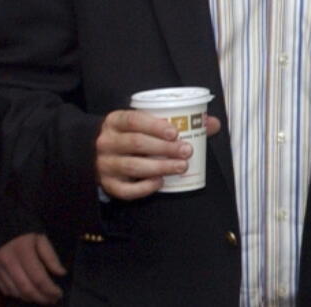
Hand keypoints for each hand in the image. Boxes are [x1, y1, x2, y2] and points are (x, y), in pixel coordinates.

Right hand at [0, 232, 65, 303]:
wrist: (2, 231)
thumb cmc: (26, 235)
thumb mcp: (42, 239)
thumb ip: (51, 257)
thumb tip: (61, 273)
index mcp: (23, 251)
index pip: (38, 277)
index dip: (49, 289)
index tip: (59, 294)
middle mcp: (8, 262)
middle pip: (26, 288)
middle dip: (41, 298)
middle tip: (53, 300)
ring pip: (16, 292)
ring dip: (31, 298)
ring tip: (44, 299)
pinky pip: (7, 290)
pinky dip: (20, 295)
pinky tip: (30, 294)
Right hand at [94, 110, 220, 199]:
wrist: (98, 152)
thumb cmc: (131, 134)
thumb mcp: (145, 122)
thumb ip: (178, 121)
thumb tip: (212, 124)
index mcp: (115, 121)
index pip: (133, 120)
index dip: (154, 125)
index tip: (175, 132)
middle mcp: (106, 142)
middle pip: (136, 143)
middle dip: (164, 148)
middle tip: (186, 151)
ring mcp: (104, 164)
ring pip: (132, 166)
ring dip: (160, 167)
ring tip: (181, 167)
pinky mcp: (107, 184)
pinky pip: (125, 190)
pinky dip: (144, 188)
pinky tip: (160, 182)